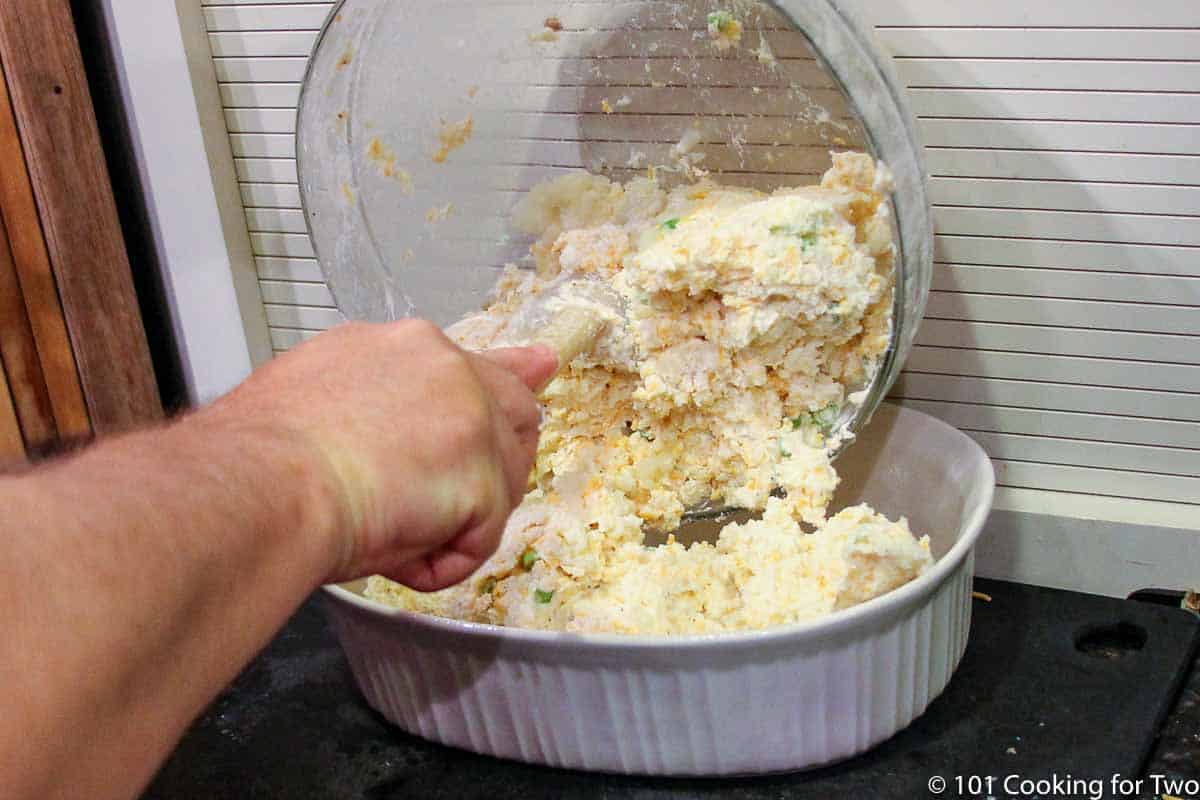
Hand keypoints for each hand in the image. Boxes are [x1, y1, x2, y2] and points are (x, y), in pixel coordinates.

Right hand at [206, 320, 557, 591]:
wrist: (259, 484)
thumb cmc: (262, 454)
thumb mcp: (319, 390)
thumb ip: (382, 392)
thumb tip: (413, 415)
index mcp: (404, 347)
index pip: (478, 364)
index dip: (505, 387)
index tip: (537, 371)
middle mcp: (448, 368)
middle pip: (514, 414)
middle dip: (494, 467)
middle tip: (445, 508)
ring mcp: (472, 419)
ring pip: (502, 482)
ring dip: (458, 520)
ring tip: (386, 529)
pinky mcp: (483, 478)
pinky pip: (480, 539)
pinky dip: (440, 564)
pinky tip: (391, 557)